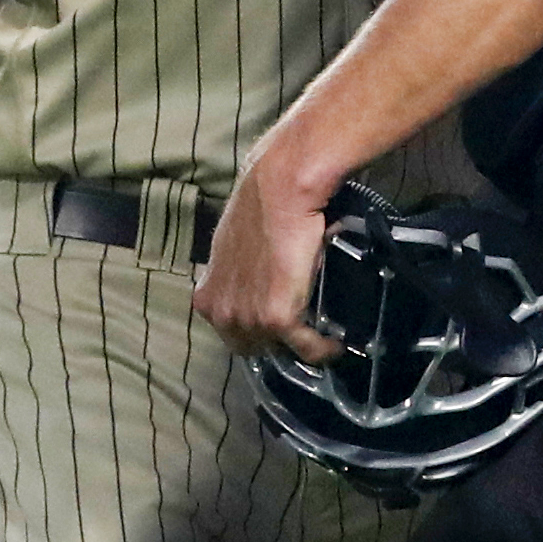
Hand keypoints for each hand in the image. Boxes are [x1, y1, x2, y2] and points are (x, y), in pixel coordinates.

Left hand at [194, 153, 340, 363]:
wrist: (280, 191)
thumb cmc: (260, 207)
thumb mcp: (232, 248)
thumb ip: (237, 275)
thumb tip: (256, 279)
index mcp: (207, 298)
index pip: (231, 333)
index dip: (255, 330)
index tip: (276, 324)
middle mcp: (222, 314)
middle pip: (253, 347)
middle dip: (275, 341)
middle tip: (300, 327)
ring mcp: (248, 319)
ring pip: (280, 349)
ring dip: (301, 344)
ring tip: (321, 334)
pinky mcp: (277, 318)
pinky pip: (307, 348)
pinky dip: (324, 349)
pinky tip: (335, 345)